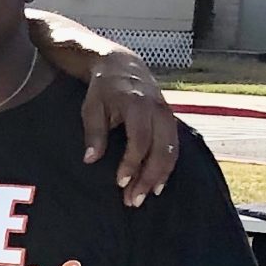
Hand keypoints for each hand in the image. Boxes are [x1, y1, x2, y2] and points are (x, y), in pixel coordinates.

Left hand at [81, 58, 177, 207]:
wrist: (123, 65)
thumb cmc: (104, 88)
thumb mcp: (92, 107)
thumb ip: (94, 133)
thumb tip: (90, 159)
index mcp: (138, 104)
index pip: (139, 140)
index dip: (131, 163)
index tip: (120, 183)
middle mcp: (158, 109)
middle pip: (160, 149)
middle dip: (148, 177)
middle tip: (133, 200)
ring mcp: (167, 114)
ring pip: (171, 150)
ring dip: (160, 175)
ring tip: (148, 196)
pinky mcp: (170, 119)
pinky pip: (174, 146)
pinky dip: (168, 166)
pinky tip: (159, 183)